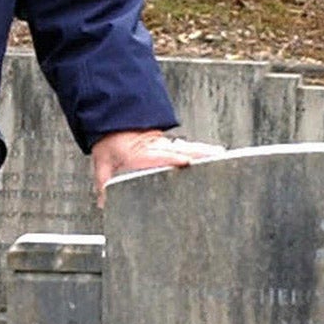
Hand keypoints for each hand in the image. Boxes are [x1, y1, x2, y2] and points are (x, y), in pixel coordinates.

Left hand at [89, 129, 222, 204]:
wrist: (113, 122)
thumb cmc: (110, 143)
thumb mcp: (102, 161)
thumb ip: (103, 181)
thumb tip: (103, 202)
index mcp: (141, 152)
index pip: (159, 155)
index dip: (173, 157)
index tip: (186, 160)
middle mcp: (157, 147)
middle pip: (181, 149)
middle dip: (198, 153)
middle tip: (216, 156)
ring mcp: (165, 145)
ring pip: (188, 147)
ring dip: (205, 151)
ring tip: (222, 155)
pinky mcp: (169, 145)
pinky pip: (188, 147)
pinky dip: (203, 150)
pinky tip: (215, 153)